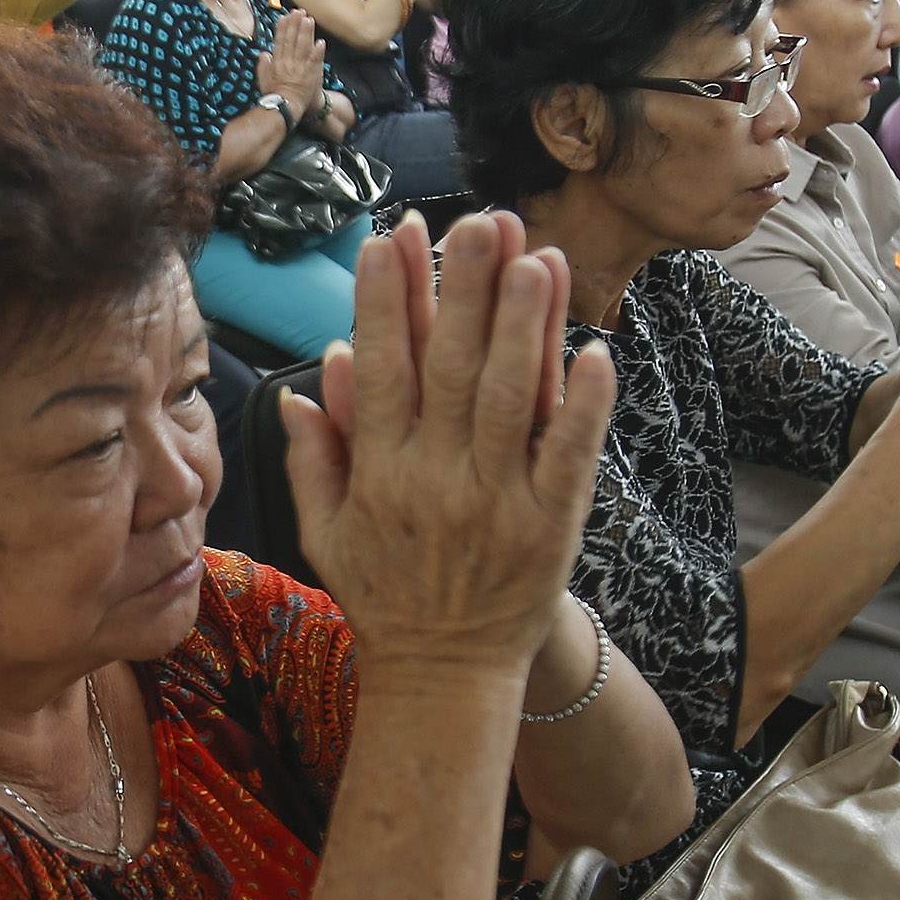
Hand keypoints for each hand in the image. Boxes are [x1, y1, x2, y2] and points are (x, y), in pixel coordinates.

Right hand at [262, 9, 324, 118]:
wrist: (286, 108)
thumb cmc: (275, 95)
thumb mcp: (264, 80)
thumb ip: (263, 66)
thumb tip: (264, 53)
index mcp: (277, 62)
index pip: (280, 41)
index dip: (283, 27)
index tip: (286, 16)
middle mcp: (288, 62)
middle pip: (292, 40)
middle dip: (295, 24)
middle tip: (299, 12)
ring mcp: (300, 68)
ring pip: (303, 47)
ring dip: (306, 33)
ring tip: (309, 20)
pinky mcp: (311, 75)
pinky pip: (315, 61)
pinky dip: (318, 52)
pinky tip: (321, 42)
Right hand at [283, 211, 614, 682]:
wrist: (442, 678)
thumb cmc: (383, 598)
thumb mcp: (325, 532)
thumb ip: (313, 458)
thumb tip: (304, 388)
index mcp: (379, 472)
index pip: (382, 368)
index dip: (387, 298)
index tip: (394, 236)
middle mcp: (435, 478)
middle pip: (452, 367)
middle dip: (464, 287)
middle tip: (481, 220)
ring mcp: (496, 501)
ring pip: (511, 399)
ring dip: (524, 326)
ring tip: (536, 258)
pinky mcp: (550, 525)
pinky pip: (569, 456)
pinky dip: (583, 404)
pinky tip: (595, 349)